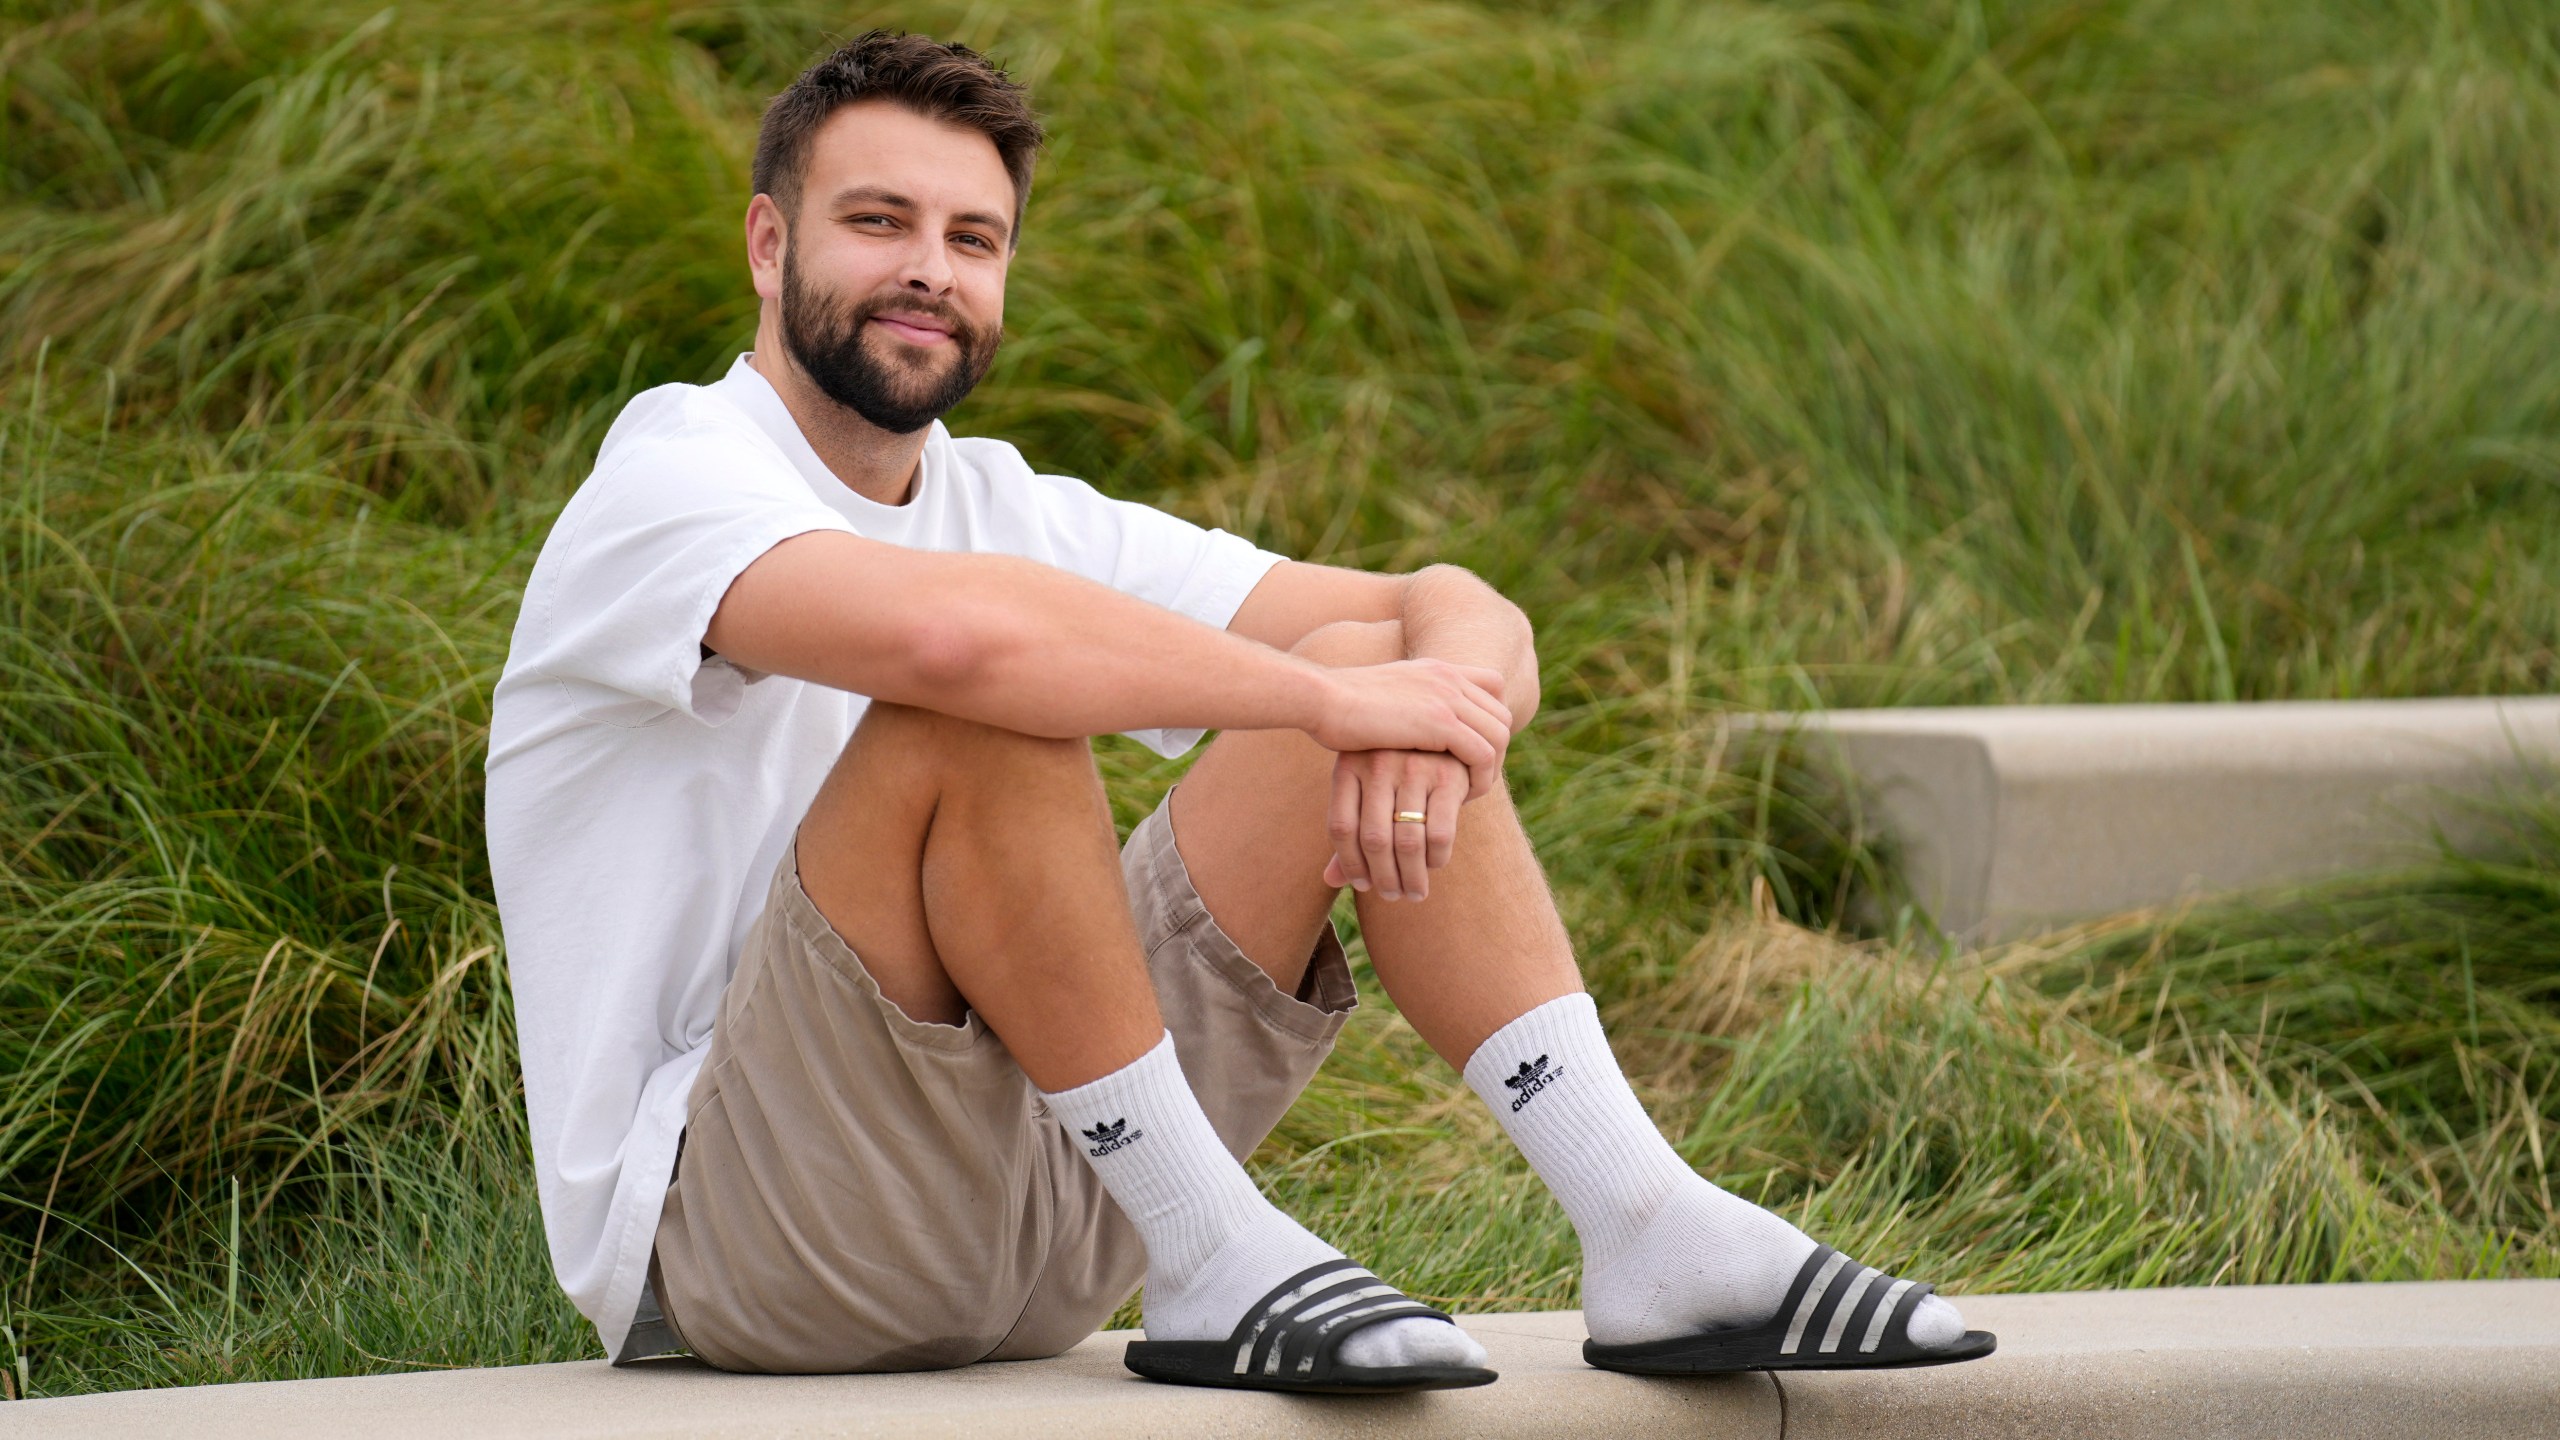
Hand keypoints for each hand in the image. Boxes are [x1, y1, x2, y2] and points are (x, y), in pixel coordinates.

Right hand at [1306, 659, 1511, 799]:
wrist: (1319, 698)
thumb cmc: (1335, 706)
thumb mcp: (1379, 697)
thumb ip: (1402, 703)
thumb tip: (1403, 720)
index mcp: (1436, 668)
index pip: (1492, 687)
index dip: (1489, 721)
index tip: (1472, 751)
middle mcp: (1448, 676)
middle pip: (1501, 714)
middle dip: (1496, 750)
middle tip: (1474, 779)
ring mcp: (1447, 696)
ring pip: (1500, 734)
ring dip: (1491, 768)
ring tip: (1469, 792)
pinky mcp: (1440, 721)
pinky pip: (1484, 753)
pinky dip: (1480, 778)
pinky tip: (1461, 797)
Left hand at [1321, 748, 1472, 900]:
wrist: (1445, 734)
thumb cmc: (1397, 771)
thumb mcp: (1367, 790)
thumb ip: (1352, 831)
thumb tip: (1330, 880)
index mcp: (1348, 765)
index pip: (1340, 828)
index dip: (1349, 864)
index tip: (1363, 885)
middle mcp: (1378, 764)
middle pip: (1374, 839)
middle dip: (1384, 878)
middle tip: (1393, 896)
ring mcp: (1414, 768)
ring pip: (1408, 842)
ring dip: (1411, 877)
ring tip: (1414, 893)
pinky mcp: (1448, 776)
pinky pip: (1439, 833)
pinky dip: (1436, 858)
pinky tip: (1434, 864)